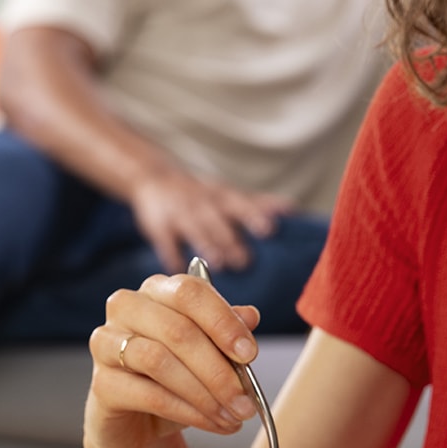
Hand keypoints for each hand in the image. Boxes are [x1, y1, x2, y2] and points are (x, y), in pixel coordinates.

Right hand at [84, 272, 261, 447]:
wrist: (140, 424)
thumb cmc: (176, 381)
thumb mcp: (209, 356)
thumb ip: (226, 334)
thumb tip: (250, 316)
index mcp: (156, 290)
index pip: (189, 292)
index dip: (223, 322)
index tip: (249, 354)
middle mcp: (126, 308)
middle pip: (177, 330)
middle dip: (219, 369)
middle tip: (247, 400)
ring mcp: (107, 344)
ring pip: (160, 362)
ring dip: (205, 394)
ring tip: (233, 416)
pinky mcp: (102, 385)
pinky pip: (150, 395)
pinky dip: (188, 412)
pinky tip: (212, 423)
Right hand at [130, 169, 293, 273]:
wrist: (153, 177)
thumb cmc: (202, 194)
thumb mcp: (227, 193)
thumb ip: (256, 204)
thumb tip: (293, 210)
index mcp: (222, 197)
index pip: (241, 205)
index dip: (254, 216)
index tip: (270, 230)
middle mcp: (203, 204)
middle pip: (219, 221)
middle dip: (232, 239)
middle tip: (245, 260)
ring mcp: (180, 215)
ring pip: (195, 230)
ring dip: (207, 246)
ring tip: (219, 264)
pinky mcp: (159, 227)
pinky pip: (166, 242)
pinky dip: (173, 256)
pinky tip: (180, 270)